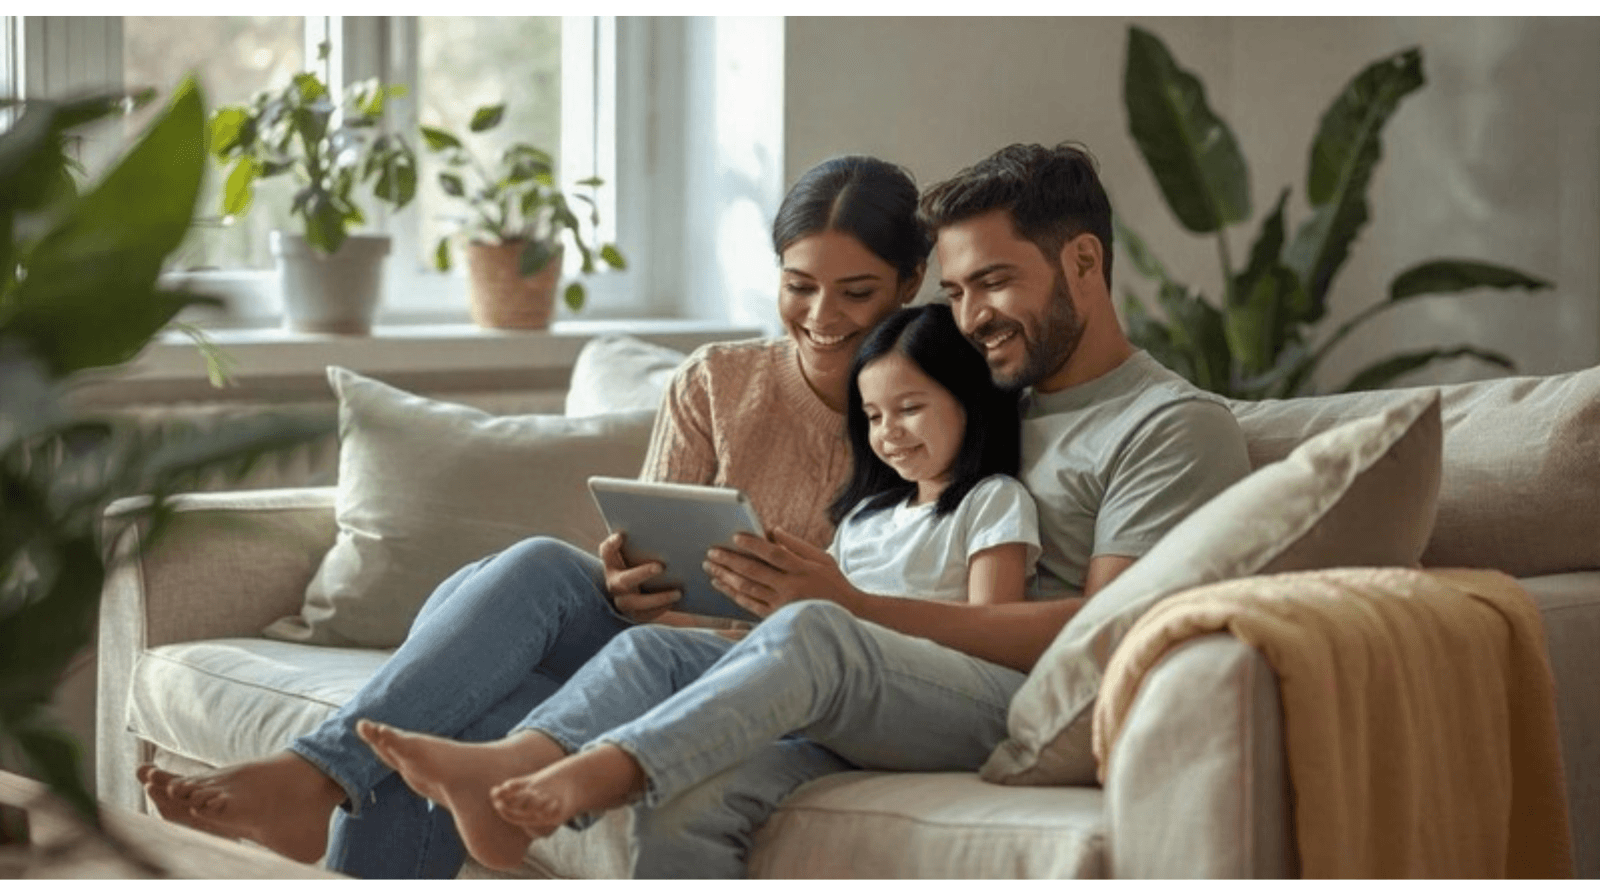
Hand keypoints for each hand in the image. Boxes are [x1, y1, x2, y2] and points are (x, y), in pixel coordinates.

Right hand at [599, 531, 680, 622]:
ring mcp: (623, 601)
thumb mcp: (643, 555)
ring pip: (636, 603)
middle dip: (642, 573)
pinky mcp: (635, 615)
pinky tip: (676, 601)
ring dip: (658, 597)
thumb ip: (647, 545)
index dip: (611, 545)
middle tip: (661, 566)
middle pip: (622, 581)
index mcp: (613, 564)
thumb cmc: (648, 564)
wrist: (649, 592)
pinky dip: (662, 608)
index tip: (621, 536)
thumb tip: (670, 529)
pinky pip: (647, 615)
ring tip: (678, 592)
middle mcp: (614, 583)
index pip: (606, 552)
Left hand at [704, 529, 861, 618]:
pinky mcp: (777, 618)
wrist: (847, 616)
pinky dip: (733, 594)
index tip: (735, 536)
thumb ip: (796, 545)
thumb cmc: (833, 583)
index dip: (753, 544)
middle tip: (711, 552)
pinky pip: (750, 605)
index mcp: (803, 570)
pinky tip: (721, 585)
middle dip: (730, 561)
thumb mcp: (822, 559)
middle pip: (755, 572)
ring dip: (726, 577)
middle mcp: (791, 588)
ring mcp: (783, 605)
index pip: (774, 554)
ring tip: (711, 567)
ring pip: (748, 589)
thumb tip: (772, 530)